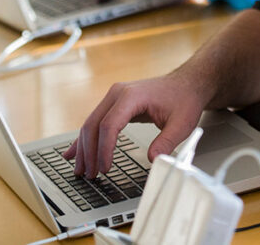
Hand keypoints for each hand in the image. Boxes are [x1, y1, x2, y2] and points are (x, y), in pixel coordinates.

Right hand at [64, 72, 205, 177]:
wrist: (186, 83)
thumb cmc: (183, 99)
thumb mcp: (182, 123)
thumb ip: (167, 142)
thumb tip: (153, 160)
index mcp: (131, 96)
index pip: (109, 125)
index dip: (104, 150)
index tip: (105, 169)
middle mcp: (117, 93)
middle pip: (93, 125)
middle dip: (89, 153)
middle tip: (90, 176)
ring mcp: (113, 97)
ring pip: (90, 124)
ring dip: (84, 148)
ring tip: (81, 170)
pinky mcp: (114, 104)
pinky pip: (95, 122)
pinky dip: (85, 139)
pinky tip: (73, 152)